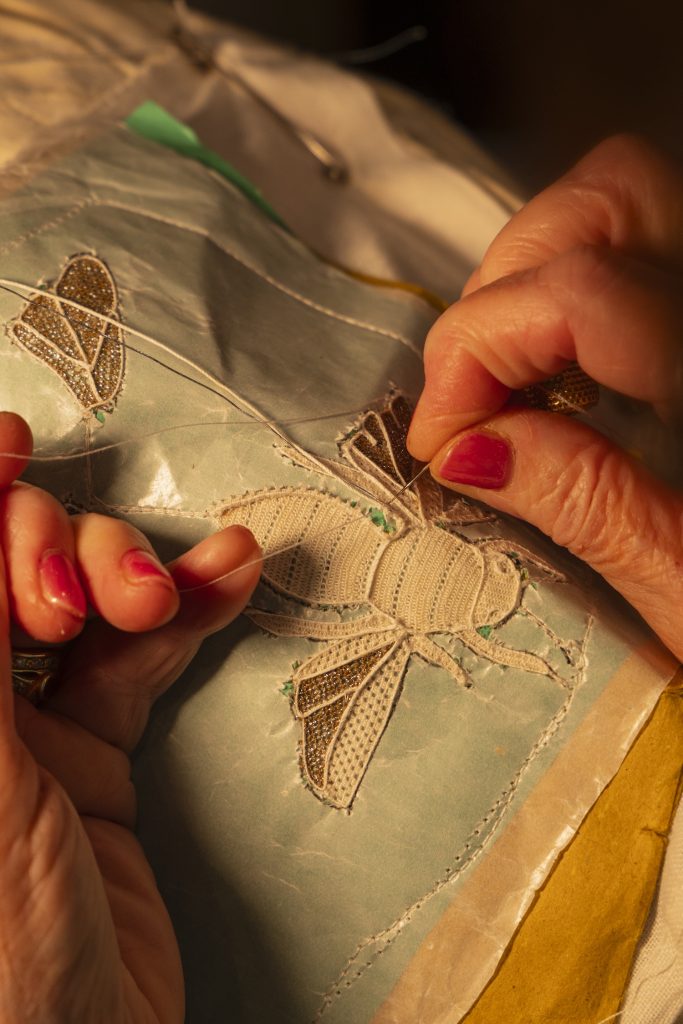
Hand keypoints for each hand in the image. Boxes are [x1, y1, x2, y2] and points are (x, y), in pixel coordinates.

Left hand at [0, 413, 260, 1022]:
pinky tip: (229, 578)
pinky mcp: (96, 750)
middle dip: (63, 556)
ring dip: (137, 577)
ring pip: (81, 604)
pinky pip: (142, 657)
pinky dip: (188, 615)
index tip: (11, 438)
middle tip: (102, 598)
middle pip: (6, 571)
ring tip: (178, 590)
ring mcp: (23, 727)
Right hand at [408, 135, 682, 661]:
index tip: (443, 438)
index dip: (478, 350)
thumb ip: (590, 506)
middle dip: (505, 285)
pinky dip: (581, 290)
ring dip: (539, 275)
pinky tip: (570, 372)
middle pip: (611, 197)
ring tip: (513, 381)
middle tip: (473, 395)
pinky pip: (650, 246)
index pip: (584, 292)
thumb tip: (469, 447)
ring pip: (631, 200)